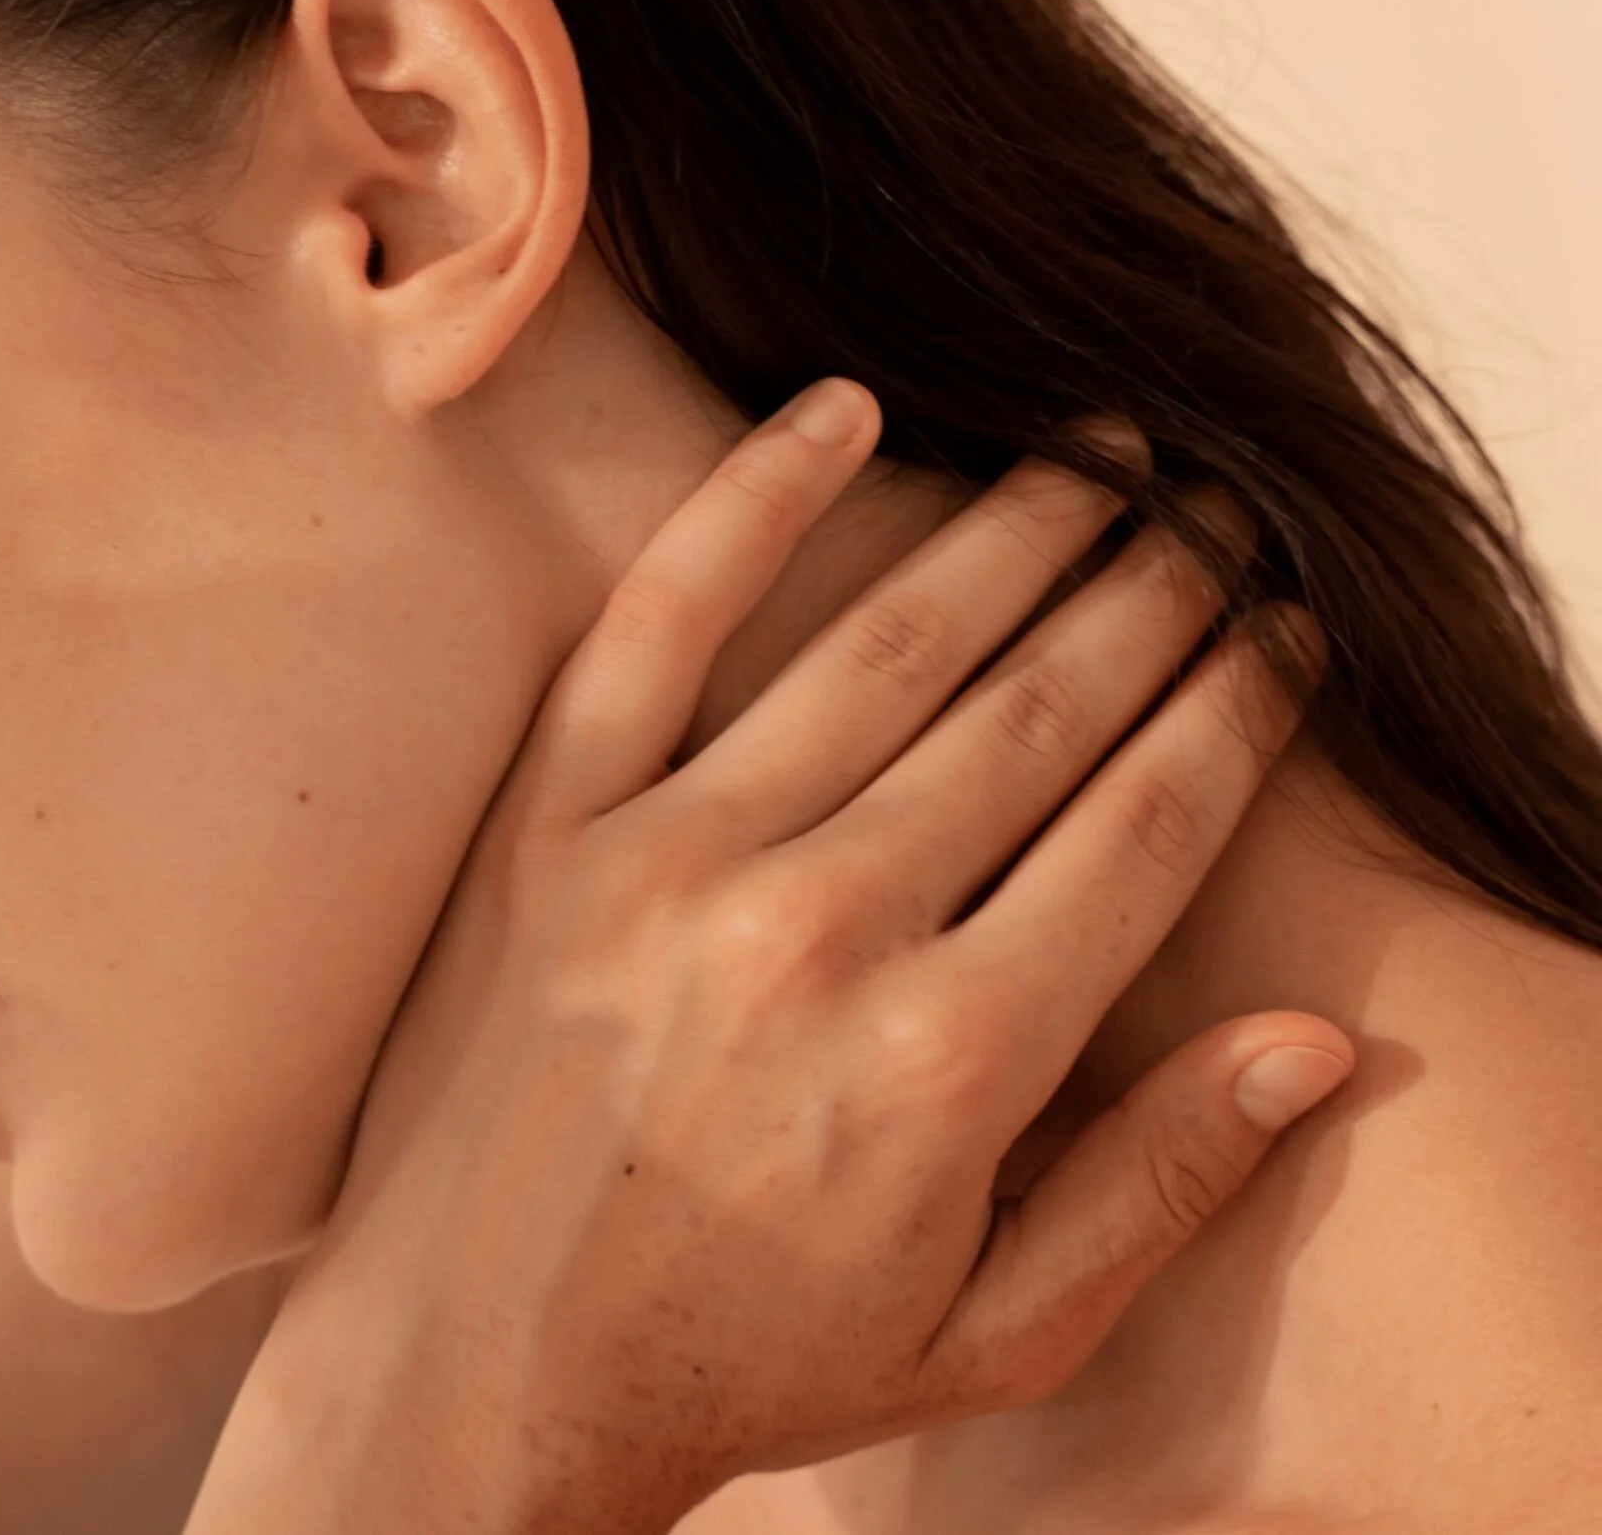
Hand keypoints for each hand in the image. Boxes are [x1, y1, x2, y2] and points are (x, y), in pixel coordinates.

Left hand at [187, 384, 1352, 1533]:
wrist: (473, 1380)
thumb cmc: (749, 1361)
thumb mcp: (992, 1332)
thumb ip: (1161, 1182)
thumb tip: (1317, 1039)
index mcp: (948, 1065)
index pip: (1144, 828)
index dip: (1239, 712)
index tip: (1291, 633)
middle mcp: (819, 936)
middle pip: (1038, 711)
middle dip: (1157, 595)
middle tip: (1222, 513)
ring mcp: (671, 863)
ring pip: (886, 643)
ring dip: (1015, 529)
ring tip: (1102, 452)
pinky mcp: (552, 825)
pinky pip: (657, 621)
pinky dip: (752, 501)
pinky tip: (842, 410)